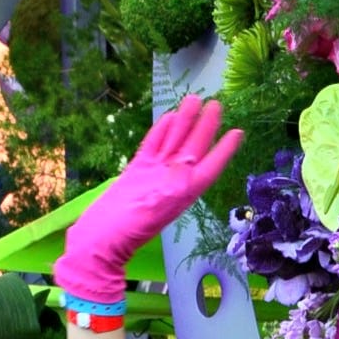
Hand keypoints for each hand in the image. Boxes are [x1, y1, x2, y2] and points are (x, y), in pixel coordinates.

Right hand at [55, 94, 243, 306]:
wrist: (100, 239)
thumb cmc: (128, 228)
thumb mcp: (156, 204)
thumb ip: (175, 182)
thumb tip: (191, 162)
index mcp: (182, 192)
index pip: (210, 167)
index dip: (224, 150)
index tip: (238, 132)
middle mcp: (172, 181)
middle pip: (193, 149)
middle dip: (205, 127)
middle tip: (216, 102)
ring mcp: (154, 174)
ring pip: (173, 142)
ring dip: (184, 122)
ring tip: (194, 99)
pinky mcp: (137, 171)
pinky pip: (153, 145)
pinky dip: (160, 131)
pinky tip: (169, 116)